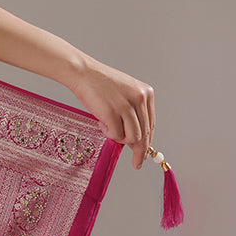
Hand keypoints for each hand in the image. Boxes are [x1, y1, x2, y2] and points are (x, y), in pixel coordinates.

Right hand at [64, 53, 155, 169]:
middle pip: (145, 133)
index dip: (148, 141)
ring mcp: (126, 106)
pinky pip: (116, 135)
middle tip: (137, 163)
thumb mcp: (124, 94)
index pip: (151, 124)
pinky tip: (102, 123)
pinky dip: (109, 134)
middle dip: (140, 151)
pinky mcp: (112, 113)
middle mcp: (139, 99)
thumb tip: (135, 139)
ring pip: (132, 137)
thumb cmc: (100, 84)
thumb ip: (133, 114)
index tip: (145, 153)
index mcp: (146, 93)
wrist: (83, 73)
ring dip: (119, 138)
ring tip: (108, 128)